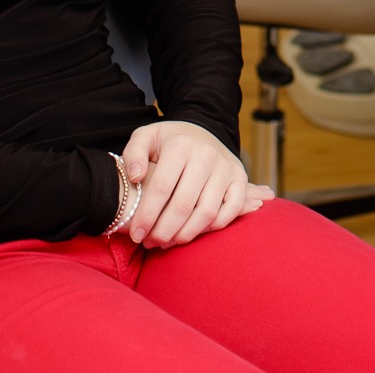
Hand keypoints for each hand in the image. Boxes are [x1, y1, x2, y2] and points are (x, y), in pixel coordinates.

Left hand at [119, 120, 273, 247]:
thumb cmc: (168, 142)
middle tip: (150, 243)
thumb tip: (136, 177)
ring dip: (186, 234)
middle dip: (164, 231)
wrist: (200, 132)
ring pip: (207, 211)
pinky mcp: (240, 177)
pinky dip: (213, 227)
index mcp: (180, 144)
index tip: (136, 235)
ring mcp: (226, 166)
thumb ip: (133, 154)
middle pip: (184, 204)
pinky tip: (193, 232)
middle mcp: (206, 154)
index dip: (147, 215)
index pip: (162, 187)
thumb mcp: (145, 138)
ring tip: (168, 242)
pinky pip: (232, 210)